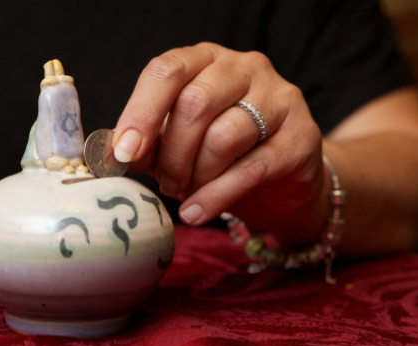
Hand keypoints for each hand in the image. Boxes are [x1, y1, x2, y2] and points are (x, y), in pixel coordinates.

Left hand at [113, 42, 325, 242]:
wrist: (283, 178)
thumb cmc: (225, 154)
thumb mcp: (182, 140)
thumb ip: (152, 141)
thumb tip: (116, 155)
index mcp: (207, 60)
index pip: (168, 70)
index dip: (141, 112)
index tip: (124, 153)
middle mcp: (245, 68)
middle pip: (194, 104)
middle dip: (171, 154)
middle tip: (164, 183)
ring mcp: (279, 98)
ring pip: (222, 137)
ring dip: (194, 175)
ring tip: (186, 192)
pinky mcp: (302, 137)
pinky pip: (250, 169)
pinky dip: (215, 196)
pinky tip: (196, 212)